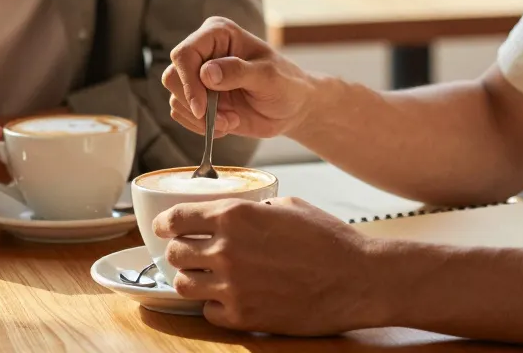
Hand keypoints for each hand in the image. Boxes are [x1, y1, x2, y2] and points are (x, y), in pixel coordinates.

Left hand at [156, 197, 387, 334]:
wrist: (358, 279)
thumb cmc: (330, 240)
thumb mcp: (290, 206)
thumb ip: (254, 210)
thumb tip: (236, 215)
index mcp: (235, 216)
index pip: (176, 218)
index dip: (165, 223)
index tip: (164, 227)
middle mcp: (227, 250)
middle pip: (175, 253)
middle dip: (180, 251)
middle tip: (191, 253)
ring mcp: (233, 286)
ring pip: (183, 285)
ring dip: (192, 279)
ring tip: (207, 277)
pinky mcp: (243, 316)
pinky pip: (208, 312)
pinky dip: (214, 305)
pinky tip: (230, 297)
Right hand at [163, 16, 318, 138]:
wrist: (292, 108)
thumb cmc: (286, 84)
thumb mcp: (268, 77)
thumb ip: (238, 72)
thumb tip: (206, 73)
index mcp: (218, 34)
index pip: (185, 53)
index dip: (188, 82)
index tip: (203, 109)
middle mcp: (203, 52)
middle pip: (172, 76)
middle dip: (194, 105)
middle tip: (224, 121)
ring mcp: (198, 76)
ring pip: (176, 98)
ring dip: (201, 120)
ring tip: (231, 122)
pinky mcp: (199, 98)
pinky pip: (181, 114)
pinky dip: (200, 126)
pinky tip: (227, 125)